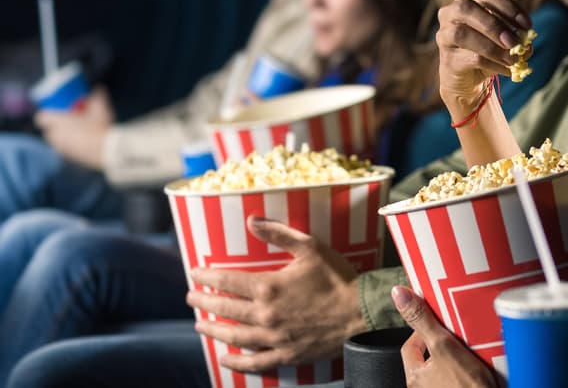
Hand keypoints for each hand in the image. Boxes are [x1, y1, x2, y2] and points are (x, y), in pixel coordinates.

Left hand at [34, 86, 114, 167]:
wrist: (107, 149)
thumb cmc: (99, 126)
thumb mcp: (100, 107)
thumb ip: (97, 96)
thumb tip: (98, 88)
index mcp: (57, 122)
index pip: (41, 118)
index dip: (46, 114)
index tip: (55, 112)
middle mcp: (55, 136)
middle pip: (49, 130)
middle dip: (57, 126)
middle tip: (70, 121)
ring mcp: (62, 148)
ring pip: (58, 141)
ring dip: (65, 136)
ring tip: (79, 132)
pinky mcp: (70, 157)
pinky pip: (67, 149)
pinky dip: (72, 146)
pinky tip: (86, 142)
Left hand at [187, 216, 366, 371]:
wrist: (361, 311)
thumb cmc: (337, 277)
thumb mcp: (311, 247)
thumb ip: (279, 233)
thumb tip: (252, 220)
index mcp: (269, 286)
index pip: (227, 281)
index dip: (207, 277)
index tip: (194, 273)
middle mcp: (266, 314)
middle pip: (224, 309)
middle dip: (203, 302)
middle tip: (191, 298)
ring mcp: (274, 337)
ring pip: (234, 336)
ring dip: (213, 331)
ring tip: (199, 325)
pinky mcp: (286, 354)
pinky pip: (255, 362)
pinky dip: (236, 362)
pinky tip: (224, 359)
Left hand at [393, 285, 496, 387]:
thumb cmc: (467, 387)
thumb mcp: (442, 346)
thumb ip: (422, 321)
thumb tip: (400, 294)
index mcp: (416, 378)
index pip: (410, 347)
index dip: (422, 330)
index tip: (436, 321)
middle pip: (432, 357)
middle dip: (446, 343)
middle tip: (459, 332)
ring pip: (450, 366)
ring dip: (461, 354)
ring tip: (475, 344)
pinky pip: (465, 376)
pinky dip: (473, 367)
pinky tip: (485, 361)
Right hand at [436, 0, 531, 116]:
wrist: (467, 78)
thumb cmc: (487, 51)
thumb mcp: (503, 39)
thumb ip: (515, 36)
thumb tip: (527, 45)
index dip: (508, 6)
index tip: (527, 24)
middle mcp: (449, 13)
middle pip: (467, 8)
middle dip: (494, 24)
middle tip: (515, 41)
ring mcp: (444, 35)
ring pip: (462, 34)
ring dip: (492, 47)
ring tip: (512, 59)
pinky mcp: (446, 58)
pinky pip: (469, 58)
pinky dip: (492, 64)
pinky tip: (507, 70)